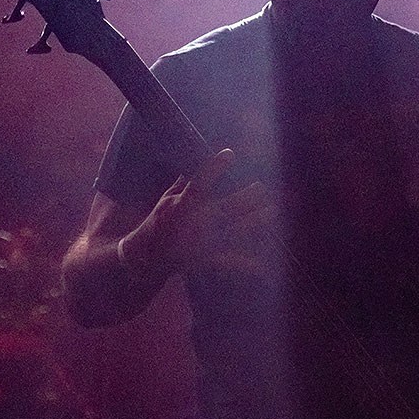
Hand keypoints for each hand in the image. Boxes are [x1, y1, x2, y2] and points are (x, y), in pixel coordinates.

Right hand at [120, 149, 274, 275]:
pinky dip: (244, 264)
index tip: (229, 153)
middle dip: (245, 198)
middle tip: (262, 187)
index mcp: (180, 206)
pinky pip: (229, 262)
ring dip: (253, 221)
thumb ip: (182, 182)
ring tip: (272, 211)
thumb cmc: (157, 223)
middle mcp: (193, 224)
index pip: (198, 184)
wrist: (146, 258)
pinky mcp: (206, 259)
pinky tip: (262, 266)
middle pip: (224, 208)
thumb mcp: (165, 200)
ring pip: (233, 231)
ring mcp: (201, 243)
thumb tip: (193, 157)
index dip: (213, 169)